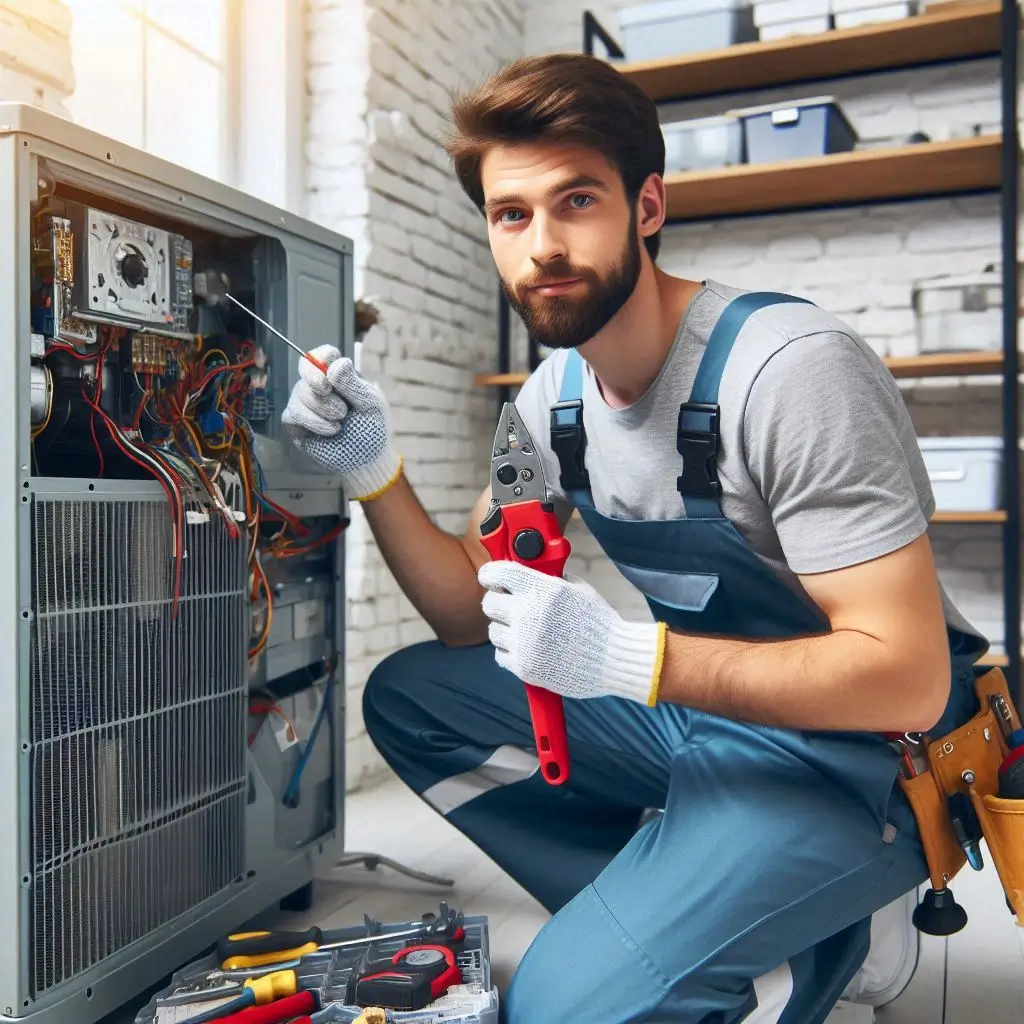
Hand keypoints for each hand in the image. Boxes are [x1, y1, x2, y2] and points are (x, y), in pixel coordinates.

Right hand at [280, 345, 401, 500]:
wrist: (366, 459)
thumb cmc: (372, 428)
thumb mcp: (370, 404)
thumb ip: (354, 384)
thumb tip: (335, 365)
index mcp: (339, 375)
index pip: (323, 354)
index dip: (322, 359)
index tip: (330, 378)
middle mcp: (319, 384)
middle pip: (305, 368)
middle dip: (318, 384)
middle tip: (340, 406)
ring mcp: (306, 402)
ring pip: (299, 393)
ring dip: (323, 410)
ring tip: (341, 422)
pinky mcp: (296, 422)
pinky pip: (292, 413)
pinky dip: (313, 423)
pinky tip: (331, 431)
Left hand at [478, 560, 665, 705]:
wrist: (615, 659)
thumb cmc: (599, 623)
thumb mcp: (577, 589)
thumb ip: (549, 580)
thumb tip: (527, 572)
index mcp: (543, 590)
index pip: (499, 573)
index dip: (490, 574)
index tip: (490, 578)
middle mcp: (529, 614)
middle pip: (489, 603)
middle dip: (499, 603)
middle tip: (510, 607)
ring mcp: (524, 643)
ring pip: (493, 630)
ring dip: (505, 629)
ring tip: (525, 632)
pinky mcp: (524, 667)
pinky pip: (500, 655)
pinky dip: (511, 652)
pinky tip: (529, 649)